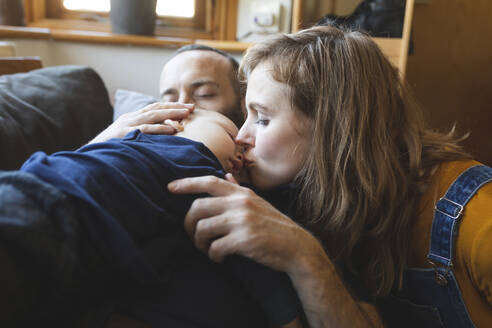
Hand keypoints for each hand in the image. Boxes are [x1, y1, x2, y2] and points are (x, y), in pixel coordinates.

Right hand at [89, 102, 193, 143]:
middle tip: (192, 108)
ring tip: (186, 115)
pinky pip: (145, 130)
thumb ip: (141, 136)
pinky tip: (172, 129)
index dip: (172, 107)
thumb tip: (161, 138)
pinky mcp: (124, 134)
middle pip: (156, 108)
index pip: (155, 108)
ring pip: (152, 116)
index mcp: (131, 118)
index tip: (188, 108)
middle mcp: (129, 118)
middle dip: (175, 107)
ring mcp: (126, 125)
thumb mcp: (127, 140)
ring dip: (171, 114)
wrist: (89, 156)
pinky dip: (159, 128)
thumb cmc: (110, 151)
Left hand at [168, 174, 318, 274]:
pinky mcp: (244, 239)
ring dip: (199, 243)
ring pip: (202, 228)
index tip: (170, 188)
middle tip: (193, 236)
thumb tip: (225, 174)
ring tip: (207, 249)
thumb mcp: (257, 203)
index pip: (209, 182)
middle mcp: (240, 203)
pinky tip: (220, 258)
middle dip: (188, 224)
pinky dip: (213, 255)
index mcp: (242, 194)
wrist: (296, 247)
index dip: (187, 183)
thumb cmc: (274, 226)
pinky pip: (214, 247)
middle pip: (198, 207)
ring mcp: (242, 220)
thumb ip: (238, 190)